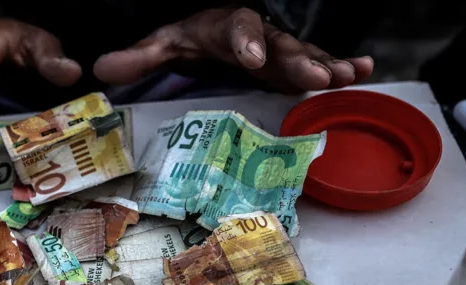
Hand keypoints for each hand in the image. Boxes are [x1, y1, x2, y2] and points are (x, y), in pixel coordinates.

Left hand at [93, 7, 372, 92]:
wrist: (214, 31)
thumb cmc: (192, 37)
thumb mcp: (164, 43)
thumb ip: (139, 55)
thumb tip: (100, 68)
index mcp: (225, 28)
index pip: (236, 30)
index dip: (244, 43)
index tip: (251, 59)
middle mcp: (258, 37)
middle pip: (280, 46)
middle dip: (297, 59)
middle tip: (317, 74)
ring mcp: (279, 50)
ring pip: (306, 54)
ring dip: (327, 64)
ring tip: (349, 75)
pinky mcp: (293, 65)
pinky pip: (320, 63)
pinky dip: (342, 65)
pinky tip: (364, 70)